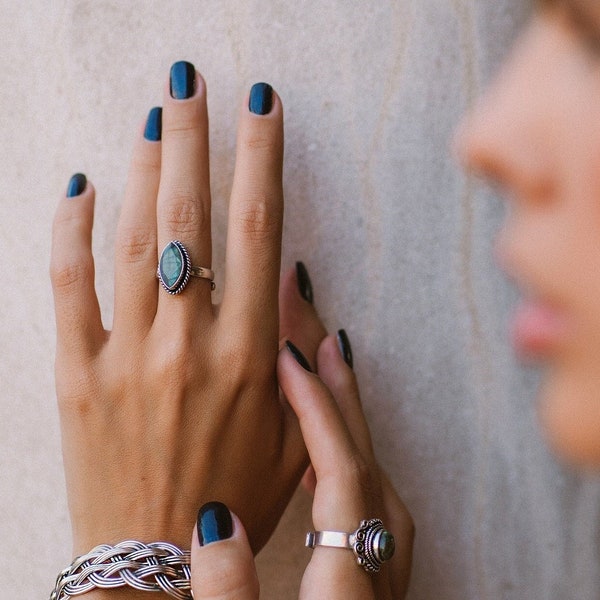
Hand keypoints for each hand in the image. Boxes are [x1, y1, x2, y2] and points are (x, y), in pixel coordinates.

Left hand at [51, 63, 324, 559]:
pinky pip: (66, 287)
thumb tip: (293, 284)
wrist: (155, 560)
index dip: (262, 158)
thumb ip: (299, 357)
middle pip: (189, 216)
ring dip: (141, 167)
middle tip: (190, 78)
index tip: (261, 107)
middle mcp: (189, 343)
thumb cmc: (234, 496)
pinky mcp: (77, 375)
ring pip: (131, 238)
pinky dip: (67, 230)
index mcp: (250, 355)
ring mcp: (127, 356)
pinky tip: (78, 185)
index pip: (259, 230)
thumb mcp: (291, 435)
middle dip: (193, 135)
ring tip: (153, 115)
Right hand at [190, 334, 413, 598]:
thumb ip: (231, 589)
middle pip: (364, 459)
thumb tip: (216, 521)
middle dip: (339, 391)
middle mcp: (379, 568)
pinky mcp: (378, 581)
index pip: (340, 471)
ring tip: (324, 379)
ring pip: (371, 474)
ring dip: (345, 420)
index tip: (289, 358)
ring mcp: (386, 573)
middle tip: (321, 338)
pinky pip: (369, 498)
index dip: (316, 407)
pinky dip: (345, 459)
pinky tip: (320, 455)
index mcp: (348, 583)